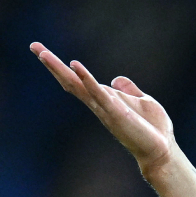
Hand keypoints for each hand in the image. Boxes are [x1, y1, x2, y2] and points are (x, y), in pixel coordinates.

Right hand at [30, 42, 175, 171]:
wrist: (162, 150)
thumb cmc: (152, 129)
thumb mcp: (142, 102)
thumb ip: (128, 91)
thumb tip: (116, 80)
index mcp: (104, 99)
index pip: (78, 80)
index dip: (61, 67)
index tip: (42, 51)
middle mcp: (99, 103)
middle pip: (70, 81)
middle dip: (53, 65)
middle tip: (34, 46)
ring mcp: (105, 108)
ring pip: (78, 86)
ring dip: (60, 69)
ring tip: (43, 54)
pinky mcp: (116, 113)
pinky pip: (99, 93)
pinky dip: (87, 79)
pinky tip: (75, 66)